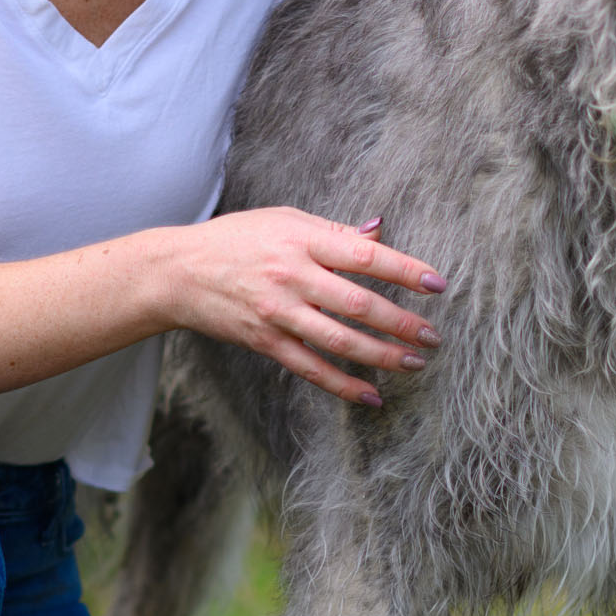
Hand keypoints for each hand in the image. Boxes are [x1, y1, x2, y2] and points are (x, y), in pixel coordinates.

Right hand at [166, 209, 446, 405]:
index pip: (364, 256)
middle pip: (357, 304)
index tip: (437, 284)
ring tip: (414, 362)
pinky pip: (310, 368)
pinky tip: (371, 395)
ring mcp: (278, 313)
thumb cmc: (236, 239)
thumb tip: (379, 231)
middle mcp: (292, 277)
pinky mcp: (265, 342)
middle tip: (433, 336)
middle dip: (401, 323)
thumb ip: (333, 231)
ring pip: (339, 341)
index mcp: (302, 241)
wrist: (178, 272)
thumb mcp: (284, 220)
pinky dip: (343, 386)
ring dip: (382, 355)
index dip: (404, 270)